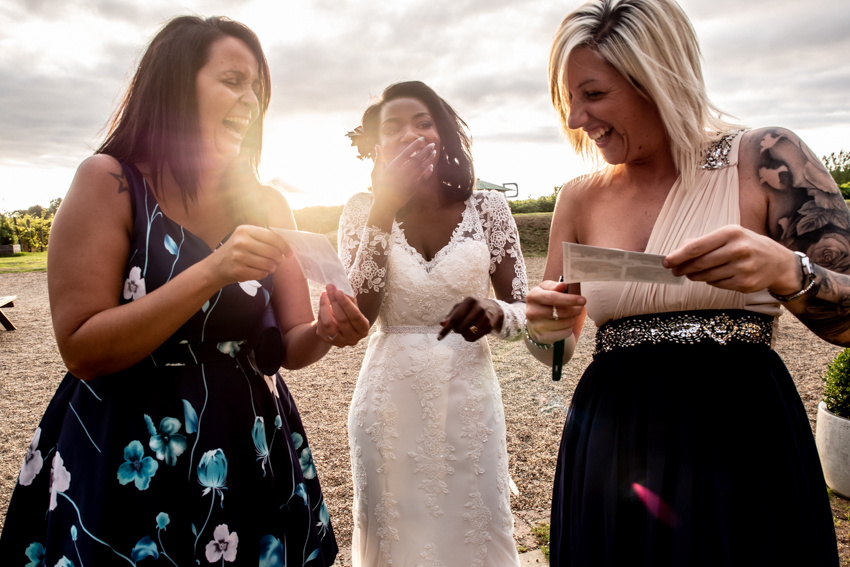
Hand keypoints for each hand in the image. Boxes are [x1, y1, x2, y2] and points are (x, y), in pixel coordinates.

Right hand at [206, 225, 292, 288]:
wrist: (216, 266)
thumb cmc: (237, 250)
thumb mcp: (246, 238)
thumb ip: (264, 238)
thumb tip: (287, 246)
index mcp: (245, 230)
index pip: (272, 237)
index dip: (284, 246)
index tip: (289, 253)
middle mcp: (241, 242)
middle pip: (272, 252)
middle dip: (279, 259)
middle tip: (278, 261)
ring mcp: (238, 257)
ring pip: (268, 264)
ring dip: (272, 267)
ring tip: (269, 266)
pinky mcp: (238, 271)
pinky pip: (261, 274)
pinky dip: (264, 274)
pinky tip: (259, 271)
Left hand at [316, 284, 370, 346]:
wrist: (338, 327)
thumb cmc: (348, 314)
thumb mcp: (353, 307)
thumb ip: (350, 299)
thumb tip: (343, 286)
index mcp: (363, 329)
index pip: (355, 316)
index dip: (346, 303)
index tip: (338, 291)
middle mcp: (353, 339)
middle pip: (342, 319)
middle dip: (334, 301)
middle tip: (329, 288)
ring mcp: (340, 342)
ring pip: (329, 324)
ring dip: (324, 307)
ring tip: (324, 295)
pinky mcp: (327, 341)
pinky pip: (321, 326)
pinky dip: (321, 313)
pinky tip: (323, 305)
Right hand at [370, 137, 437, 217]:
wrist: (384, 205)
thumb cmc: (379, 188)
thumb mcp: (375, 172)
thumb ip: (378, 158)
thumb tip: (377, 145)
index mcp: (393, 167)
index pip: (406, 152)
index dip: (415, 145)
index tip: (421, 139)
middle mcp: (402, 173)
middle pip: (417, 159)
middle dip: (426, 150)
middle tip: (433, 144)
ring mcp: (409, 181)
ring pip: (421, 168)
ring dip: (429, 159)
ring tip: (434, 152)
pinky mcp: (413, 188)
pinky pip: (423, 178)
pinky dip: (428, 172)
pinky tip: (431, 166)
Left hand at [437, 297, 501, 341]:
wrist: (494, 308)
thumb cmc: (473, 308)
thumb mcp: (462, 307)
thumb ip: (451, 315)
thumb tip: (442, 324)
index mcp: (469, 301)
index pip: (455, 317)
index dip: (446, 328)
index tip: (439, 337)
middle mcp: (478, 308)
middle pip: (461, 326)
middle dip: (456, 330)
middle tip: (458, 328)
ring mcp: (485, 317)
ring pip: (468, 333)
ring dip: (463, 334)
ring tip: (465, 330)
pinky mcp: (489, 326)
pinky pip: (475, 337)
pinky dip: (470, 338)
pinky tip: (469, 335)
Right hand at [525, 281, 585, 344]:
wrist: (535, 322)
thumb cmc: (545, 302)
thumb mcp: (547, 290)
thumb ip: (554, 286)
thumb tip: (562, 285)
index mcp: (533, 296)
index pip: (552, 297)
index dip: (569, 299)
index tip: (582, 300)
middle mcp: (531, 312)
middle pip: (559, 311)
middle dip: (574, 310)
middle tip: (579, 309)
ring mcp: (536, 326)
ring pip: (564, 323)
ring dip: (572, 319)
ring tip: (570, 316)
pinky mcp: (542, 337)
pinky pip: (564, 333)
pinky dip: (569, 328)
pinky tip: (565, 325)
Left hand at [663, 225, 801, 294]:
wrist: (778, 263)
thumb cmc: (748, 245)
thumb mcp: (730, 236)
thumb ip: (704, 241)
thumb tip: (679, 250)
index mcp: (731, 233)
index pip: (697, 246)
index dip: (678, 256)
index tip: (666, 261)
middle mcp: (738, 250)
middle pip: (700, 263)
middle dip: (683, 268)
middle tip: (674, 270)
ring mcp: (742, 268)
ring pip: (707, 275)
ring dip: (695, 275)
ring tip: (691, 273)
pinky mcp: (745, 283)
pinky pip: (717, 284)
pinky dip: (710, 281)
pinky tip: (712, 276)